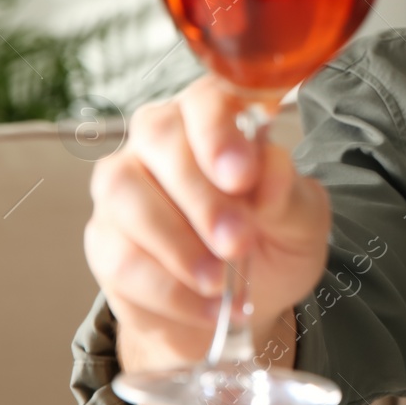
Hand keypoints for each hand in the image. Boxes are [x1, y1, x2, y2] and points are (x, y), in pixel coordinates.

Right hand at [84, 74, 331, 368]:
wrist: (239, 304)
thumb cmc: (272, 242)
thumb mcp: (301, 219)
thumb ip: (287, 192)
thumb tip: (268, 173)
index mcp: (216, 117)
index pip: (206, 99)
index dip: (219, 133)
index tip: (242, 175)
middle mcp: (160, 139)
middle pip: (159, 138)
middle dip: (200, 196)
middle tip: (237, 241)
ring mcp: (124, 186)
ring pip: (126, 195)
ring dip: (176, 244)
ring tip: (221, 281)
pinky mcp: (104, 240)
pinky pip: (119, 257)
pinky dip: (167, 288)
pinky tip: (206, 305)